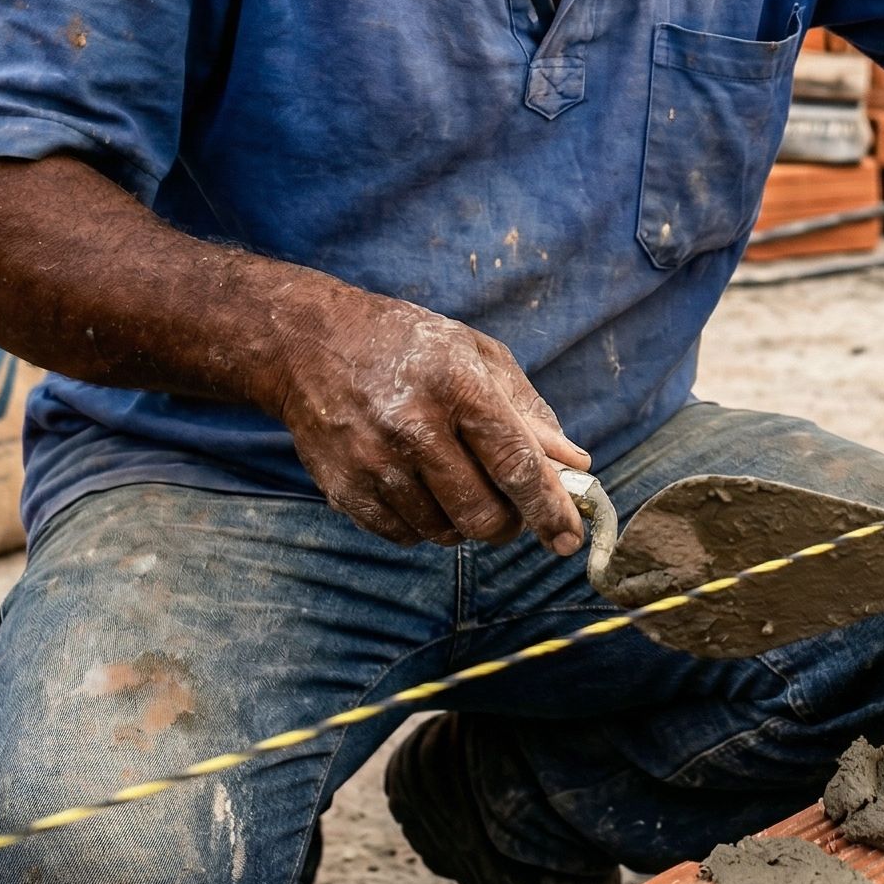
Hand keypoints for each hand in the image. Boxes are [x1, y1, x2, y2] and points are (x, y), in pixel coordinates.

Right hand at [271, 285, 591, 553]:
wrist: (309, 343)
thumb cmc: (407, 345)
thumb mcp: (476, 355)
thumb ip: (528, 411)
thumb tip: (575, 464)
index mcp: (456, 386)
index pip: (516, 465)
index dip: (549, 509)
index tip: (568, 540)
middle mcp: (414, 428)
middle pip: (483, 514)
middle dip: (508, 523)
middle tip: (509, 507)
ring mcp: (375, 463)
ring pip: (445, 532)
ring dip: (463, 523)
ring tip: (453, 482)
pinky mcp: (345, 490)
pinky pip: (405, 536)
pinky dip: (424, 525)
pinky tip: (417, 487)